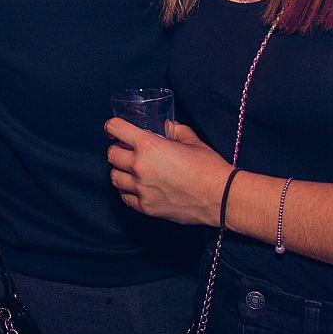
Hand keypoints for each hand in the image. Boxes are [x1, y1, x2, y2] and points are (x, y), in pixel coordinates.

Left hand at [105, 119, 230, 226]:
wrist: (221, 197)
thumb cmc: (209, 167)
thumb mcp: (192, 141)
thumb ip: (175, 130)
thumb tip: (167, 125)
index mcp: (149, 146)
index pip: (115, 129)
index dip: (112, 127)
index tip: (114, 129)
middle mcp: (140, 166)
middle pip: (111, 155)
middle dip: (117, 150)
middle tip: (126, 150)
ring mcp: (141, 189)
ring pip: (114, 177)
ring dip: (120, 171)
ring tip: (131, 170)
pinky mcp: (146, 207)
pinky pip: (125, 197)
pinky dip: (128, 191)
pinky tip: (138, 187)